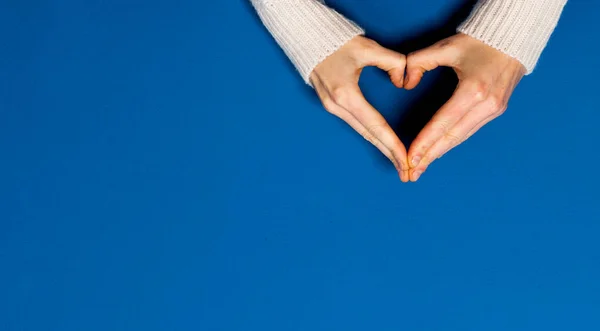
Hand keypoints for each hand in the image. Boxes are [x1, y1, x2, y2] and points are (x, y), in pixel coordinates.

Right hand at [310, 36, 409, 181]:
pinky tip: (380, 141)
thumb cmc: (336, 41)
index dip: (393, 145)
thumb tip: (403, 80)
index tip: (406, 161)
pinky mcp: (331, 102)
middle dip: (389, 154)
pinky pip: (355, 124)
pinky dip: (370, 134)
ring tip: (397, 160)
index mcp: (346, 95)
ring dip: (380, 146)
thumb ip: (393, 62)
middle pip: (369, 135)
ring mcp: (332, 106)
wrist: (307, 38)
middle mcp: (337, 106)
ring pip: (361, 131)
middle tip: (406, 173)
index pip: (376, 126)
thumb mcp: (368, 48)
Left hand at [404, 33, 525, 181]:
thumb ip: (418, 62)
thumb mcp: (446, 46)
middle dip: (430, 156)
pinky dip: (453, 142)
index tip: (410, 157)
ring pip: (462, 137)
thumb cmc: (479, 40)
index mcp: (473, 90)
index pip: (442, 123)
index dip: (425, 142)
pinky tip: (440, 150)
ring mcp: (494, 109)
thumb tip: (404, 83)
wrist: (515, 36)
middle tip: (412, 173)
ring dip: (441, 152)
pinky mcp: (496, 110)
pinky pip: (470, 130)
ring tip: (422, 166)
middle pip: (452, 137)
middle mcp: (486, 105)